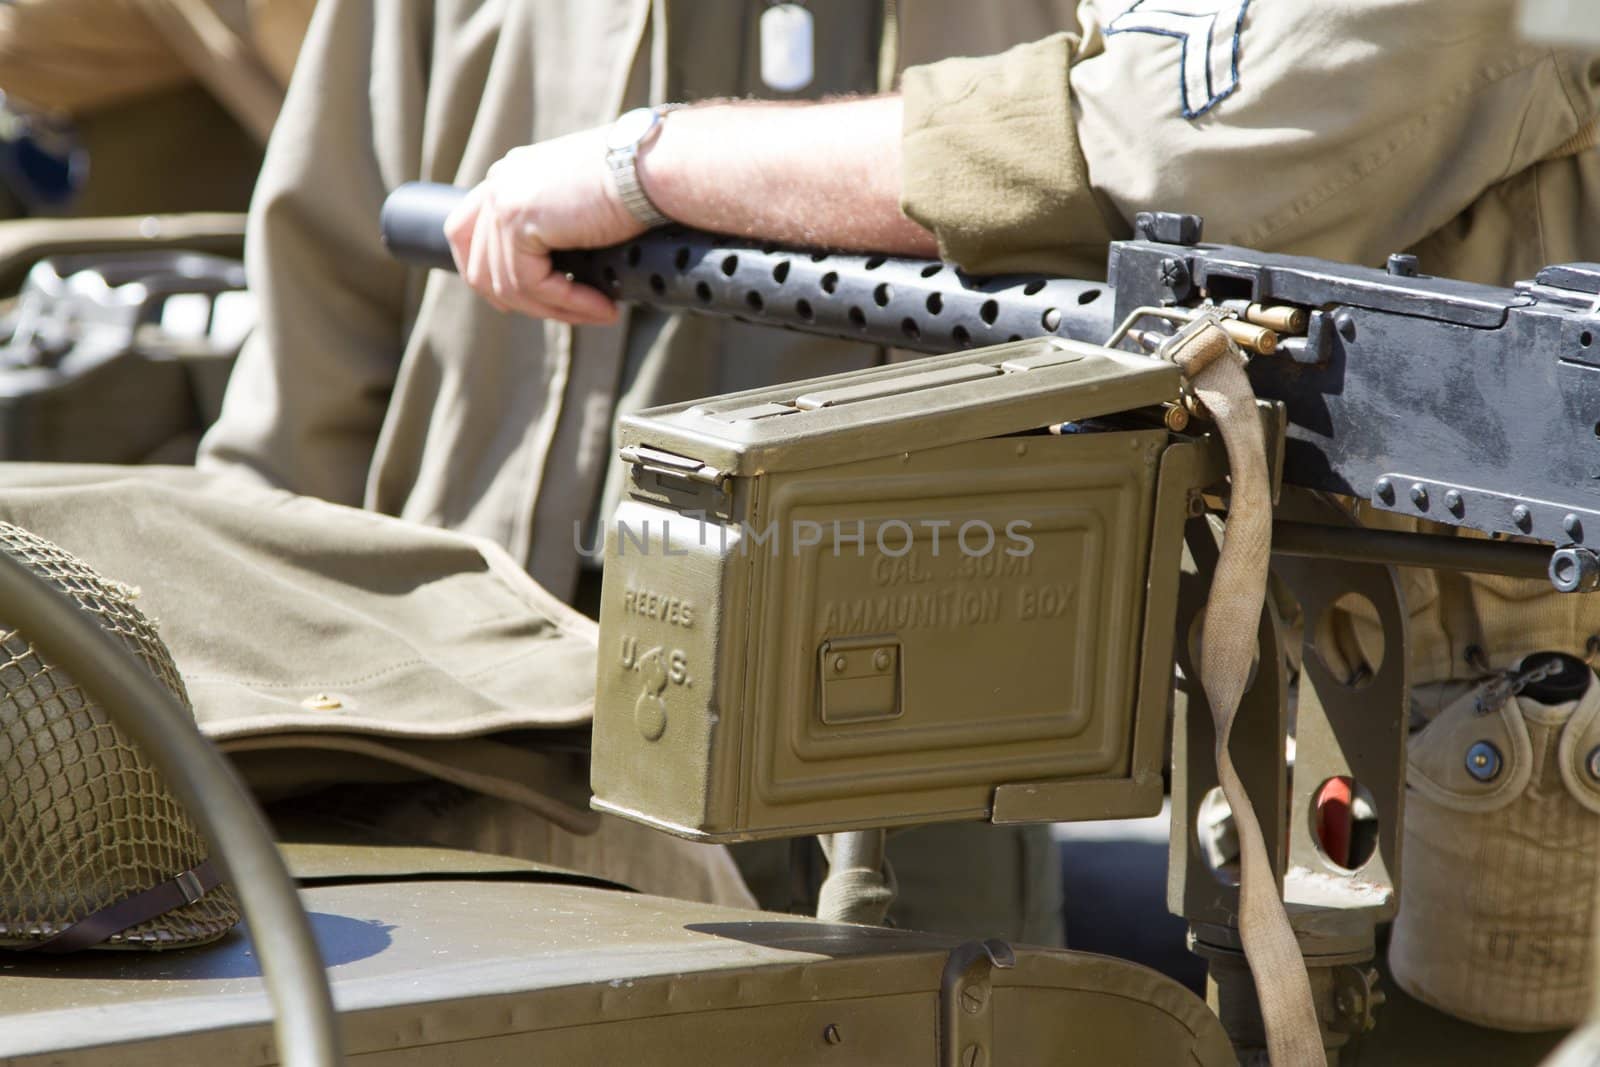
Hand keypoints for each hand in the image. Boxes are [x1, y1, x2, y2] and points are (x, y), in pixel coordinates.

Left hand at [444, 128, 643, 323]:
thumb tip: (556, 275)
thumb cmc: (636, 179)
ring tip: (598, 313)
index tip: (519, 304)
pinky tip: (603, 307)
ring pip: (509, 285)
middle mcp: (499, 184)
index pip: (468, 234)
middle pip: (480, 267)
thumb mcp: (583, 202)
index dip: (489, 277)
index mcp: (510, 176)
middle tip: (570, 315)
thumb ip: (556, 227)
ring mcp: (503, 201)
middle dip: (523, 303)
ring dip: (555, 309)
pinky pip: (532, 284)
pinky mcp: (518, 221)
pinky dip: (569, 303)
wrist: (651, 165)